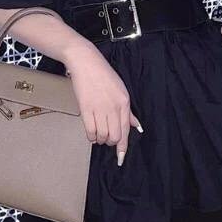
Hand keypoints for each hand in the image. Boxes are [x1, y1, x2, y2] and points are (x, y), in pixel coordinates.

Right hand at [63, 44, 142, 166]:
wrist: (86, 62)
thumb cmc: (103, 74)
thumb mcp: (121, 90)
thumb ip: (127, 111)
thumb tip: (135, 125)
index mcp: (124, 102)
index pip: (125, 130)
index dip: (123, 147)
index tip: (121, 158)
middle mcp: (113, 107)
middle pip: (114, 136)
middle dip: (110, 142)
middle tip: (107, 138)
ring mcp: (99, 108)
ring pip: (102, 135)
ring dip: (100, 139)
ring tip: (98, 134)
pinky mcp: (86, 108)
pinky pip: (90, 130)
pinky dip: (91, 136)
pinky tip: (91, 134)